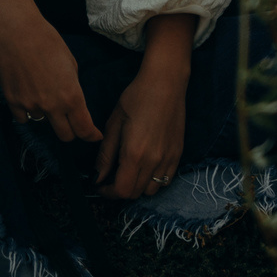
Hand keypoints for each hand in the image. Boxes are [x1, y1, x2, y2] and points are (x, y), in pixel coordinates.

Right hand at [0, 0, 100, 143]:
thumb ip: (73, 88)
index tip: (93, 135)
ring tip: (41, 92)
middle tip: (69, 120)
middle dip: (70, 130)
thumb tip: (72, 103)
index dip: (90, 135)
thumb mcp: (71, 65)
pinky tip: (27, 94)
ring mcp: (31, 106)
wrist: (18, 31)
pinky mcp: (13, 101)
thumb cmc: (48, 42)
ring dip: (46, 114)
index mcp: (71, 96)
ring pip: (43, 122)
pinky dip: (26, 111)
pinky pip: (23, 117)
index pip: (84, 129)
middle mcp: (52, 106)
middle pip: (65, 135)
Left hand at [95, 16, 193, 199]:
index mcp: (134, 153)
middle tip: (111, 178)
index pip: (121, 190)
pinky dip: (153, 180)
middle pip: (135, 193)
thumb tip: (98, 176)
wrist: (165, 84)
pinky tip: (144, 166)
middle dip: (120, 190)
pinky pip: (165, 180)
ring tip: (128, 172)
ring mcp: (169, 159)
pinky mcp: (178, 154)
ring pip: (151, 190)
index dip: (108, 192)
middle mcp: (154, 161)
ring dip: (137, 186)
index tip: (100, 185)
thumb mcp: (114, 124)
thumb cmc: (136, 98)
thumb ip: (106, 154)